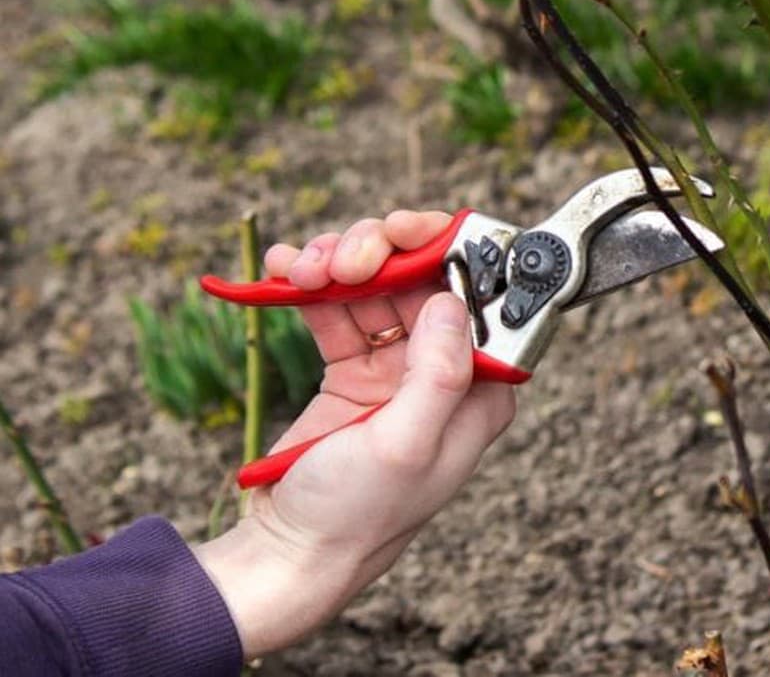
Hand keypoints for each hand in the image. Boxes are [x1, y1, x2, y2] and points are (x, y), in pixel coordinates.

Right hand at [195, 211, 516, 657]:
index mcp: (475, 392)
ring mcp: (393, 369)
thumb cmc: (356, 514)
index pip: (476, 300)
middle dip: (378, 255)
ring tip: (298, 269)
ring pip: (376, 287)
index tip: (402, 232)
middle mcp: (440, 373)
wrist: (290, 551)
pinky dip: (309, 286)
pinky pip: (335, 309)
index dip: (445, 254)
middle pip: (422, 282)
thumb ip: (437, 374)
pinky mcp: (350, 370)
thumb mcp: (405, 447)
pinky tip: (280, 274)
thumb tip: (452, 300)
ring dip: (335, 265)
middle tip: (340, 256)